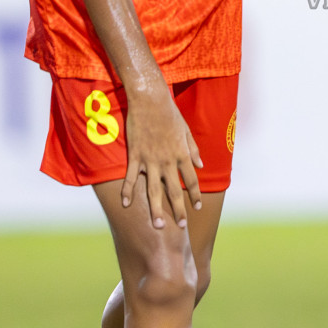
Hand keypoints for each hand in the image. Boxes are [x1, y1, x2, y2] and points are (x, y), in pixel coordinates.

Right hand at [121, 89, 204, 228]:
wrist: (149, 100)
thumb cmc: (169, 113)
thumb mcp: (186, 130)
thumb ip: (193, 149)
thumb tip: (201, 165)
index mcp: (182, 154)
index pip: (191, 180)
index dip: (194, 195)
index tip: (197, 208)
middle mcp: (168, 160)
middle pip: (174, 191)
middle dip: (178, 210)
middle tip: (181, 227)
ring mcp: (150, 160)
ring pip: (154, 190)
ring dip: (156, 209)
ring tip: (157, 225)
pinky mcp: (135, 156)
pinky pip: (132, 178)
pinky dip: (128, 191)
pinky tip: (126, 204)